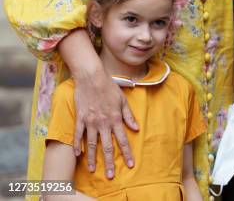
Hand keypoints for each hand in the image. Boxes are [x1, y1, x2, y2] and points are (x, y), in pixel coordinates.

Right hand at [72, 63, 137, 177]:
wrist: (92, 77)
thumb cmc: (109, 87)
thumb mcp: (123, 100)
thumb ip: (128, 116)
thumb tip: (137, 128)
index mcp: (115, 118)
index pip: (123, 139)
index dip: (127, 153)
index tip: (131, 164)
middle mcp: (103, 123)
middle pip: (107, 146)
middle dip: (110, 162)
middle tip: (111, 176)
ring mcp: (90, 122)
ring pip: (92, 144)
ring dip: (92, 159)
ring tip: (93, 170)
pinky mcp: (80, 118)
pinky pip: (78, 135)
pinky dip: (77, 145)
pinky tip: (77, 155)